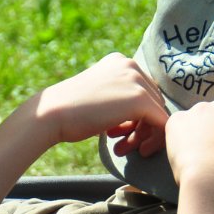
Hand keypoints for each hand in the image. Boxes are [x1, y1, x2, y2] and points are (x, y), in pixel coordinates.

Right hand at [36, 52, 166, 157]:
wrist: (51, 114)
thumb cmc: (67, 112)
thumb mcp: (96, 95)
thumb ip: (117, 97)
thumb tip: (140, 117)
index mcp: (120, 61)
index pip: (143, 90)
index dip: (135, 116)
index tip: (118, 134)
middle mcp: (131, 65)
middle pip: (152, 101)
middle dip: (140, 127)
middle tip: (121, 145)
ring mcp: (137, 80)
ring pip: (157, 113)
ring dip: (142, 135)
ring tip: (123, 149)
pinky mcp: (141, 100)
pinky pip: (162, 124)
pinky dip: (154, 140)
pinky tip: (137, 151)